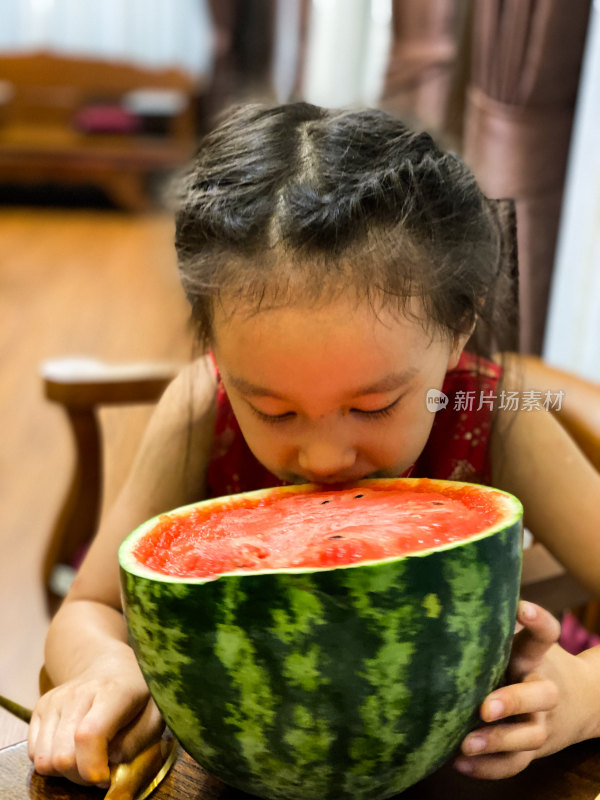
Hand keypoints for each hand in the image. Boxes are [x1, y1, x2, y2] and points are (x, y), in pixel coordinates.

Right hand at [28, 649, 163, 785]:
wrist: (111, 665)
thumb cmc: (138, 694)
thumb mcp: (153, 715)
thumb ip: (135, 741)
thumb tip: (108, 763)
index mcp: (112, 692)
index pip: (89, 735)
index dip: (92, 767)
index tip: (105, 778)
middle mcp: (78, 693)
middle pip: (63, 755)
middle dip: (82, 776)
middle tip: (100, 770)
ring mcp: (55, 700)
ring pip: (44, 759)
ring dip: (65, 772)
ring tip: (87, 760)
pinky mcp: (40, 707)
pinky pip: (34, 754)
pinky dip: (51, 762)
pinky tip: (72, 750)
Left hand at [454, 600, 591, 779]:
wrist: (582, 702)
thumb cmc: (533, 664)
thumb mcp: (522, 644)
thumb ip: (494, 627)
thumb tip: (448, 596)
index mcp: (538, 658)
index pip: (546, 634)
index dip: (537, 620)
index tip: (521, 607)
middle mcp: (544, 690)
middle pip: (540, 696)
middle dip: (513, 701)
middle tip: (485, 707)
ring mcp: (541, 723)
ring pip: (527, 737)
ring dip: (497, 741)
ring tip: (465, 743)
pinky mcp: (533, 749)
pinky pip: (515, 764)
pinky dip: (488, 768)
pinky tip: (460, 764)